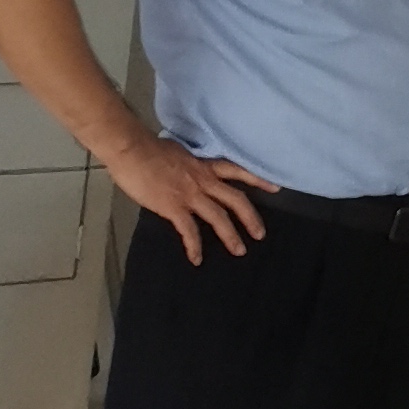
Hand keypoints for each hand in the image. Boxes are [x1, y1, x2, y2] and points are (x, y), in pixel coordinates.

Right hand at [105, 132, 275, 263]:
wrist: (132, 150)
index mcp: (204, 165)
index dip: (258, 180)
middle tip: (260, 234)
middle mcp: (203, 180)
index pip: (238, 171)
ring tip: (240, 251)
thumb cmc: (149, 149)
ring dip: (231, 236)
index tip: (276, 188)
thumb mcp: (180, 153)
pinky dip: (194, 246)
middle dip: (251, 218)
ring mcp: (190, 194)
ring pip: (219, 217)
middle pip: (236, 199)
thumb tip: (189, 173)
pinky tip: (196, 259)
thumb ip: (190, 166)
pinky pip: (189, 230)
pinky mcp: (174, 206)